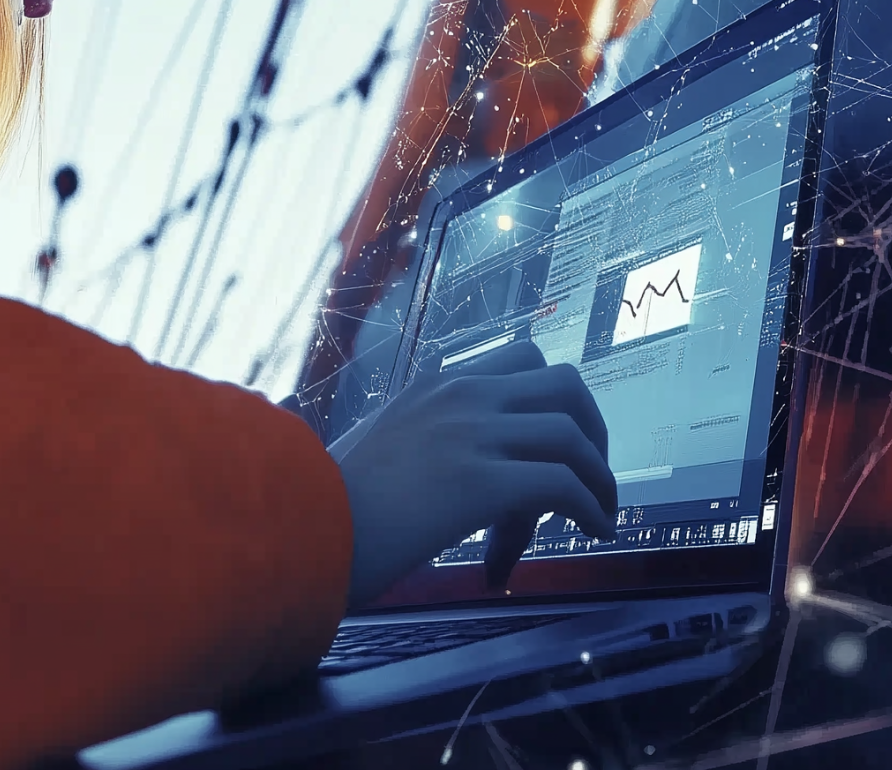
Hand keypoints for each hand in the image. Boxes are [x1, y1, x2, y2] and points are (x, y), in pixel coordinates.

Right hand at [330, 339, 615, 608]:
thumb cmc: (322, 503)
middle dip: (592, 428)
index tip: (555, 449)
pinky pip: (564, 485)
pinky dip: (593, 507)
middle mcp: (459, 397)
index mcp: (435, 385)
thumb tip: (437, 486)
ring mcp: (471, 436)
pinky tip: (595, 531)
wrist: (291, 526)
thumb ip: (415, 446)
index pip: (523, 361)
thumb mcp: (376, 448)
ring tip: (601, 511)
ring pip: (573, 434)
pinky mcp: (479, 484)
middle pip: (565, 384)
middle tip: (591, 473)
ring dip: (599, 475)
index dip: (552, 404)